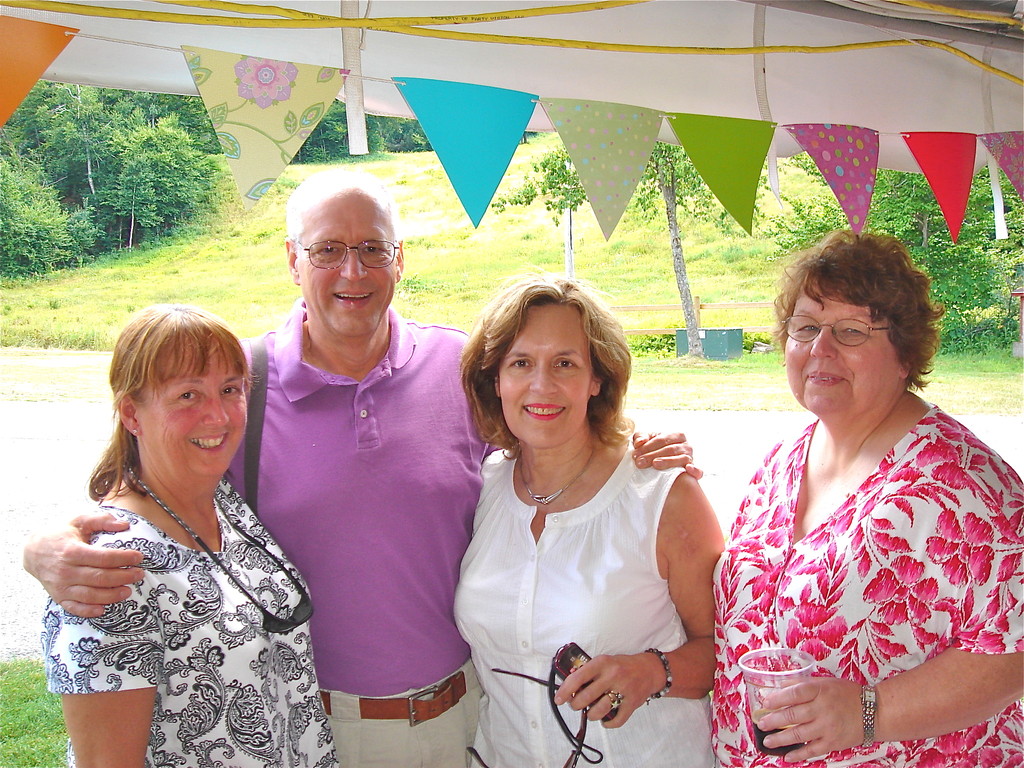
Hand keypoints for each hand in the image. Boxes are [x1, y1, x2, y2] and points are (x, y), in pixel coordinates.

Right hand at [23, 512, 144, 617]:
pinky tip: (104, 609)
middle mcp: (66, 571)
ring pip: (90, 595)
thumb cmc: (62, 535)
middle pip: (100, 578)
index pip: (103, 558)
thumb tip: (124, 524)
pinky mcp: (59, 597)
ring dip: (111, 595)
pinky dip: (89, 611)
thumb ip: (101, 520)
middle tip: (139, 574)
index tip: (139, 557)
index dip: (123, 558)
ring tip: (128, 591)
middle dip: (123, 577)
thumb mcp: (79, 520)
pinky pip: (74, 608)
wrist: (34, 551)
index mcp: (72, 551)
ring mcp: (61, 586)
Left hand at [553, 651, 664, 727]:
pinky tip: (605, 720)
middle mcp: (612, 675)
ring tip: (591, 712)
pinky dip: (607, 723)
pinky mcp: (632, 703)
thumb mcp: (604, 661)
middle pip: (585, 698)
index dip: (565, 691)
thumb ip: (588, 672)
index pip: (577, 678)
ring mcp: (624, 690)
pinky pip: (616, 720)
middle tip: (576, 705)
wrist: (650, 670)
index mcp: (602, 663)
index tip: (558, 699)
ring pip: (598, 711)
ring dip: (590, 715)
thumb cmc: (622, 666)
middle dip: (576, 705)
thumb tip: (568, 686)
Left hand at [632, 432, 701, 478]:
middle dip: (652, 455)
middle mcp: (686, 446)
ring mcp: (691, 458)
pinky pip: (698, 471)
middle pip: (669, 449)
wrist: (663, 467)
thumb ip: (641, 438)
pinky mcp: (695, 471)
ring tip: (655, 464)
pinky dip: (695, 470)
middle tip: (639, 462)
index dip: (648, 446)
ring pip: (681, 459)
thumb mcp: (646, 442)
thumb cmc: (654, 451)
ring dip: (668, 462)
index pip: (662, 439)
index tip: (635, 454)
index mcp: (677, 436)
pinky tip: (688, 469)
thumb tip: (639, 442)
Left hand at [756, 676, 863, 760]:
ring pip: (799, 734)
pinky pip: (812, 750)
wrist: (874, 712)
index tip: (765, 702)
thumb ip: (802, 684)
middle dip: (773, 720)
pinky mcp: (833, 742)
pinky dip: (798, 754)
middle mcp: (823, 709)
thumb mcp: (825, 682)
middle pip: (793, 715)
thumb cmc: (847, 694)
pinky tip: (787, 756)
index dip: (777, 698)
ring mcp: (827, 727)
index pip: (794, 693)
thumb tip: (779, 686)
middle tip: (761, 724)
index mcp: (820, 690)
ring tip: (768, 741)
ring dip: (780, 739)